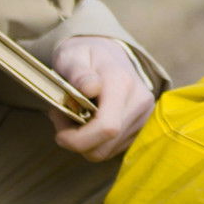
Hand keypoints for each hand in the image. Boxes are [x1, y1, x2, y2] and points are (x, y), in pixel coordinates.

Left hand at [48, 36, 155, 161]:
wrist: (109, 52)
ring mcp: (144, 116)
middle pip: (104, 146)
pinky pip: (112, 149)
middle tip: (60, 118)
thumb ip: (78, 72)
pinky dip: (95, 142)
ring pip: (107, 151)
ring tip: (73, 117)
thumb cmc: (85, 54)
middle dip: (76, 141)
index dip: (78, 139)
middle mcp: (139, 101)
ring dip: (84, 143)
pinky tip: (88, 122)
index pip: (106, 127)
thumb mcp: (72, 56)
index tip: (59, 130)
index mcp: (122, 83)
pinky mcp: (142, 127)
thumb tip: (89, 88)